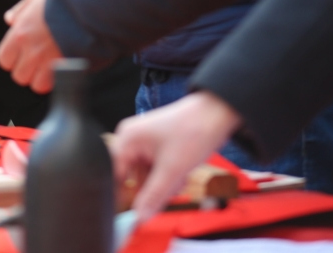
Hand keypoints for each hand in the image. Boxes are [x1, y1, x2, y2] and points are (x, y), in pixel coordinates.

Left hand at [0, 0, 61, 93]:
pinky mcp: (66, 69)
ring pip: (36, 85)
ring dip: (42, 79)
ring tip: (49, 67)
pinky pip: (55, 85)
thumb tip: (10, 19)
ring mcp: (49, 62)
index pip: (4, 59)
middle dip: (27, 70)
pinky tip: (62, 69)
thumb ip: (21, 9)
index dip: (11, 58)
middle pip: (19, 76)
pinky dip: (57, 81)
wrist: (90, 7)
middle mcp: (32, 51)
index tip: (19, 53)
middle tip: (36, 60)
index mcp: (20, 34)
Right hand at [111, 92, 242, 221]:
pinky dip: (168, 177)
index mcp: (127, 140)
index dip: (123, 196)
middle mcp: (132, 140)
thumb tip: (139, 218)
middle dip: (151, 189)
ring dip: (163, 184)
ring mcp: (145, 142)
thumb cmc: (193, 132)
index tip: (133, 214)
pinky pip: (156, 169)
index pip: (115, 176)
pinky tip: (181, 174)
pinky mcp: (158, 145)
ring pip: (147, 176)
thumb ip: (153, 197)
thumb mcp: (172, 171)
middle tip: (168, 193)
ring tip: (179, 180)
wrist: (217, 114)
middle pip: (132, 177)